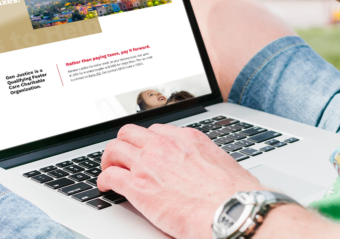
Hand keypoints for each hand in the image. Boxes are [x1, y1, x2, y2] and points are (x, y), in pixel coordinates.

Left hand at [98, 124, 262, 238]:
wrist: (232, 210)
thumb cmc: (235, 193)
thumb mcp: (222, 163)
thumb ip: (205, 160)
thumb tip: (207, 170)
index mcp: (187, 138)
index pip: (156, 130)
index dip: (147, 142)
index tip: (145, 150)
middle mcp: (164, 145)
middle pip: (129, 133)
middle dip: (123, 144)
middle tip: (122, 157)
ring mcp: (148, 163)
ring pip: (114, 149)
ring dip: (109, 159)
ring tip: (109, 169)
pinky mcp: (138, 186)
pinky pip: (110, 175)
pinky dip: (104, 180)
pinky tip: (106, 186)